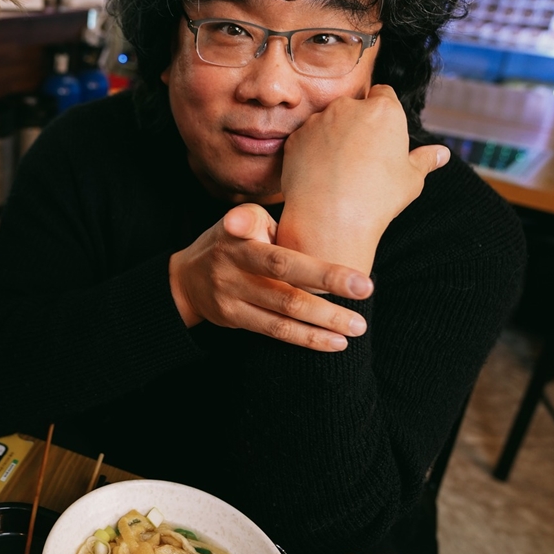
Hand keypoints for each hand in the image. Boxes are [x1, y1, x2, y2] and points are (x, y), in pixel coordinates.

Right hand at [169, 204, 372, 351]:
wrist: (185, 278)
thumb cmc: (232, 241)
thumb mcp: (240, 220)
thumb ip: (264, 219)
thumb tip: (291, 212)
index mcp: (240, 243)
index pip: (284, 260)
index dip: (320, 271)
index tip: (359, 278)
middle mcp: (234, 272)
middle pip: (286, 291)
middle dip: (329, 296)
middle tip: (367, 294)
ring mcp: (232, 299)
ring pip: (283, 317)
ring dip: (323, 325)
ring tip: (357, 326)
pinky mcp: (234, 320)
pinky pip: (275, 333)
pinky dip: (307, 339)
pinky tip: (335, 342)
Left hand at [274, 85, 448, 276]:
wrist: (330, 218)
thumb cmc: (378, 198)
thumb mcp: (411, 179)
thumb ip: (425, 160)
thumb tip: (442, 154)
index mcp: (384, 111)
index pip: (384, 94)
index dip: (385, 113)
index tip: (384, 134)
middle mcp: (349, 107)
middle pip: (356, 106)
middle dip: (359, 123)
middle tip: (364, 157)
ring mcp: (319, 120)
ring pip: (330, 121)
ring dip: (335, 136)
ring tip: (341, 169)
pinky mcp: (296, 138)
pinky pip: (308, 138)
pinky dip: (314, 151)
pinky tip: (322, 175)